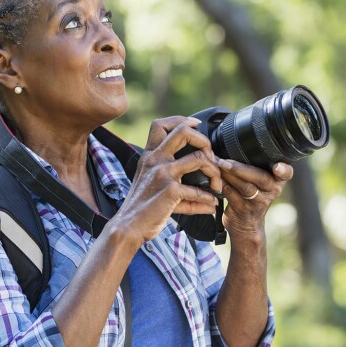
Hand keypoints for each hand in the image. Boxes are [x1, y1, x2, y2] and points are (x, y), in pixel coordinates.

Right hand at [110, 116, 221, 243]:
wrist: (128, 226)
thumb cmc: (142, 206)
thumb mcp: (151, 182)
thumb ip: (174, 176)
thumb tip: (203, 183)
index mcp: (149, 155)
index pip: (161, 124)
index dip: (182, 120)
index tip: (198, 126)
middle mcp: (155, 159)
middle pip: (183, 132)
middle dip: (204, 141)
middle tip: (211, 158)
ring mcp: (162, 173)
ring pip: (199, 158)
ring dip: (214, 172)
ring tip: (216, 185)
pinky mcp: (170, 190)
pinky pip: (198, 190)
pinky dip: (207, 198)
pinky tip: (210, 204)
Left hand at [218, 159, 292, 240]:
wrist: (247, 226)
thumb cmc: (253, 195)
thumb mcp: (262, 182)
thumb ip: (256, 165)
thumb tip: (234, 142)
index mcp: (277, 181)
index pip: (286, 173)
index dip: (283, 170)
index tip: (278, 167)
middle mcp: (271, 191)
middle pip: (260, 178)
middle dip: (241, 168)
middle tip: (225, 161)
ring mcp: (257, 202)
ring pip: (245, 186)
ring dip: (229, 175)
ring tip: (217, 165)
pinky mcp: (242, 210)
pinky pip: (231, 194)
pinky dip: (221, 183)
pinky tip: (214, 176)